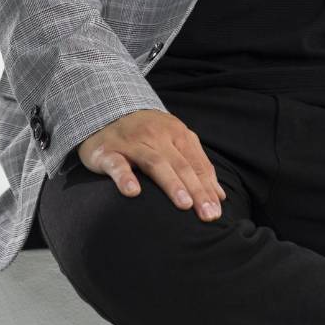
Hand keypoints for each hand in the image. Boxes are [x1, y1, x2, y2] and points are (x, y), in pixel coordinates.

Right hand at [76, 109, 226, 221]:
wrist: (105, 109)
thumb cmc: (146, 133)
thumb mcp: (174, 141)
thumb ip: (197, 165)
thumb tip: (219, 196)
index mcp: (176, 132)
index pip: (196, 163)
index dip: (208, 187)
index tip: (216, 211)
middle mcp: (156, 135)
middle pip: (181, 165)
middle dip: (197, 190)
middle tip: (208, 214)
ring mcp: (132, 142)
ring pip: (155, 163)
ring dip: (171, 184)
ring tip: (184, 205)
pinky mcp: (107, 151)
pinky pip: (117, 164)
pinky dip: (125, 177)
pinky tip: (133, 192)